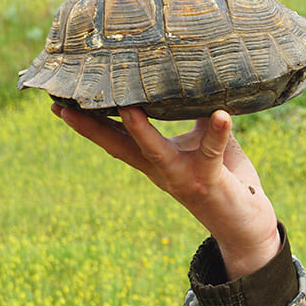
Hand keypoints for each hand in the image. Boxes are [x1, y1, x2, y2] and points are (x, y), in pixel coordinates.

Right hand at [53, 105, 280, 278]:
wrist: (246, 226)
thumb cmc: (227, 178)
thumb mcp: (205, 142)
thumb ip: (196, 115)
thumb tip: (192, 80)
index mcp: (156, 159)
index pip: (116, 137)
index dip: (89, 121)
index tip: (59, 102)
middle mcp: (162, 169)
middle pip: (119, 146)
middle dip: (90, 127)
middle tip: (63, 106)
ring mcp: (183, 176)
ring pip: (156, 152)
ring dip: (141, 131)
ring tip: (129, 107)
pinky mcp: (209, 180)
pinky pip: (212, 153)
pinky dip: (217, 133)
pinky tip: (222, 115)